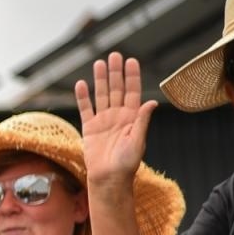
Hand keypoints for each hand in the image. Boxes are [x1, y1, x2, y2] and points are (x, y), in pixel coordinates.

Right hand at [74, 52, 157, 191]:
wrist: (108, 179)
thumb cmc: (126, 164)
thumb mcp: (138, 141)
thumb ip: (142, 121)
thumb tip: (151, 102)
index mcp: (132, 117)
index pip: (132, 92)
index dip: (132, 76)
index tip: (131, 61)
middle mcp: (118, 116)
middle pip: (116, 89)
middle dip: (115, 72)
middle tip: (114, 55)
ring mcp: (103, 121)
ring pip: (101, 95)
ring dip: (100, 80)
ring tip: (99, 63)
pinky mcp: (89, 128)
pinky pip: (85, 109)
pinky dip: (83, 97)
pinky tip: (82, 84)